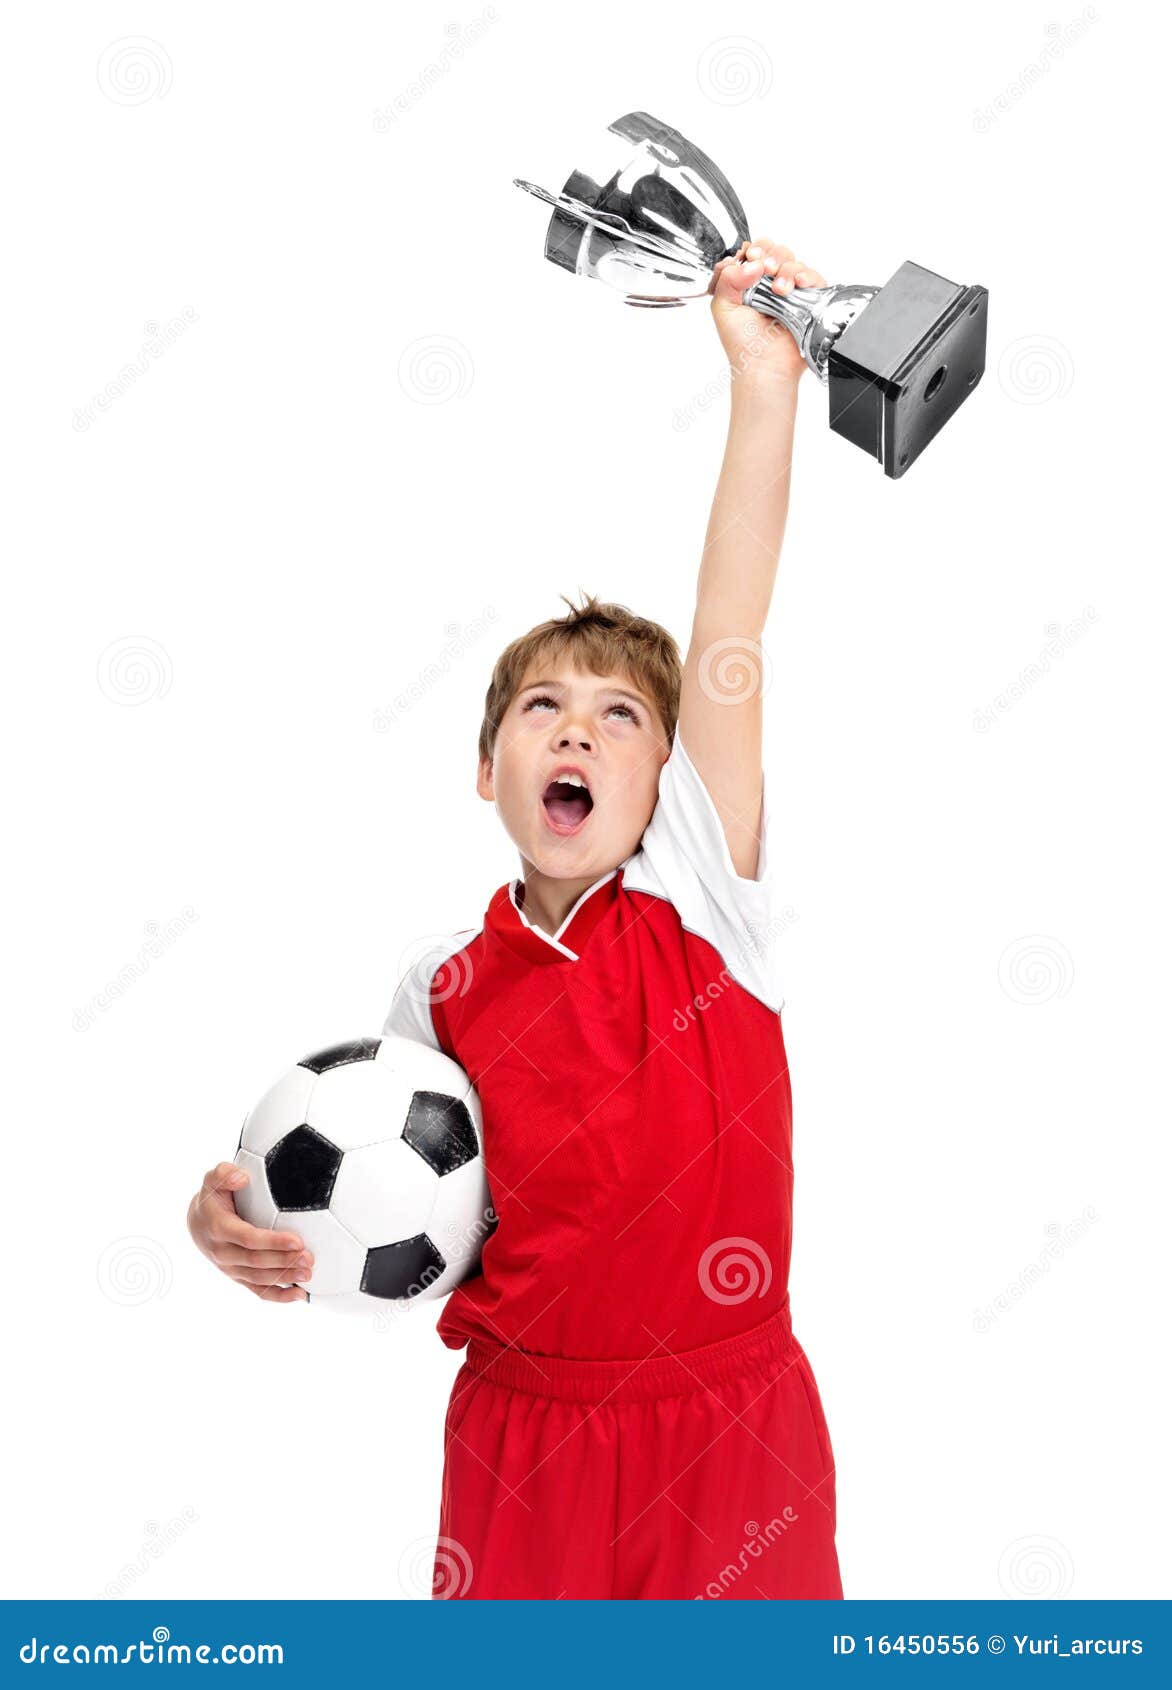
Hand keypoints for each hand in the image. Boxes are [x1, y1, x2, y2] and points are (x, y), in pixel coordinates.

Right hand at [187, 1161, 312, 1301]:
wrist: (197, 1222)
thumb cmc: (213, 1197)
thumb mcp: (212, 1180)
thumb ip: (224, 1173)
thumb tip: (241, 1177)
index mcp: (219, 1229)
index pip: (248, 1239)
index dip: (273, 1242)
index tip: (297, 1240)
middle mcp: (223, 1252)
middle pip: (256, 1262)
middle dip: (284, 1261)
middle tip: (309, 1258)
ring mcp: (231, 1268)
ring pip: (259, 1279)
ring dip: (285, 1277)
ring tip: (309, 1273)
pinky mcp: (238, 1277)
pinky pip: (257, 1291)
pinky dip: (279, 1296)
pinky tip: (300, 1295)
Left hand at [709, 237, 827, 385]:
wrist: (764, 367)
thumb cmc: (743, 345)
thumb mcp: (722, 307)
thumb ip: (726, 277)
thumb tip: (750, 262)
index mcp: (749, 283)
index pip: (756, 252)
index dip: (755, 250)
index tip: (751, 257)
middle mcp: (770, 285)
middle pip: (776, 251)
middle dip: (771, 255)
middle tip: (765, 268)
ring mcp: (791, 292)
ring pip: (794, 262)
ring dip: (786, 269)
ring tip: (779, 289)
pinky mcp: (810, 301)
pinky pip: (814, 277)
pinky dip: (807, 275)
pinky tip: (798, 284)